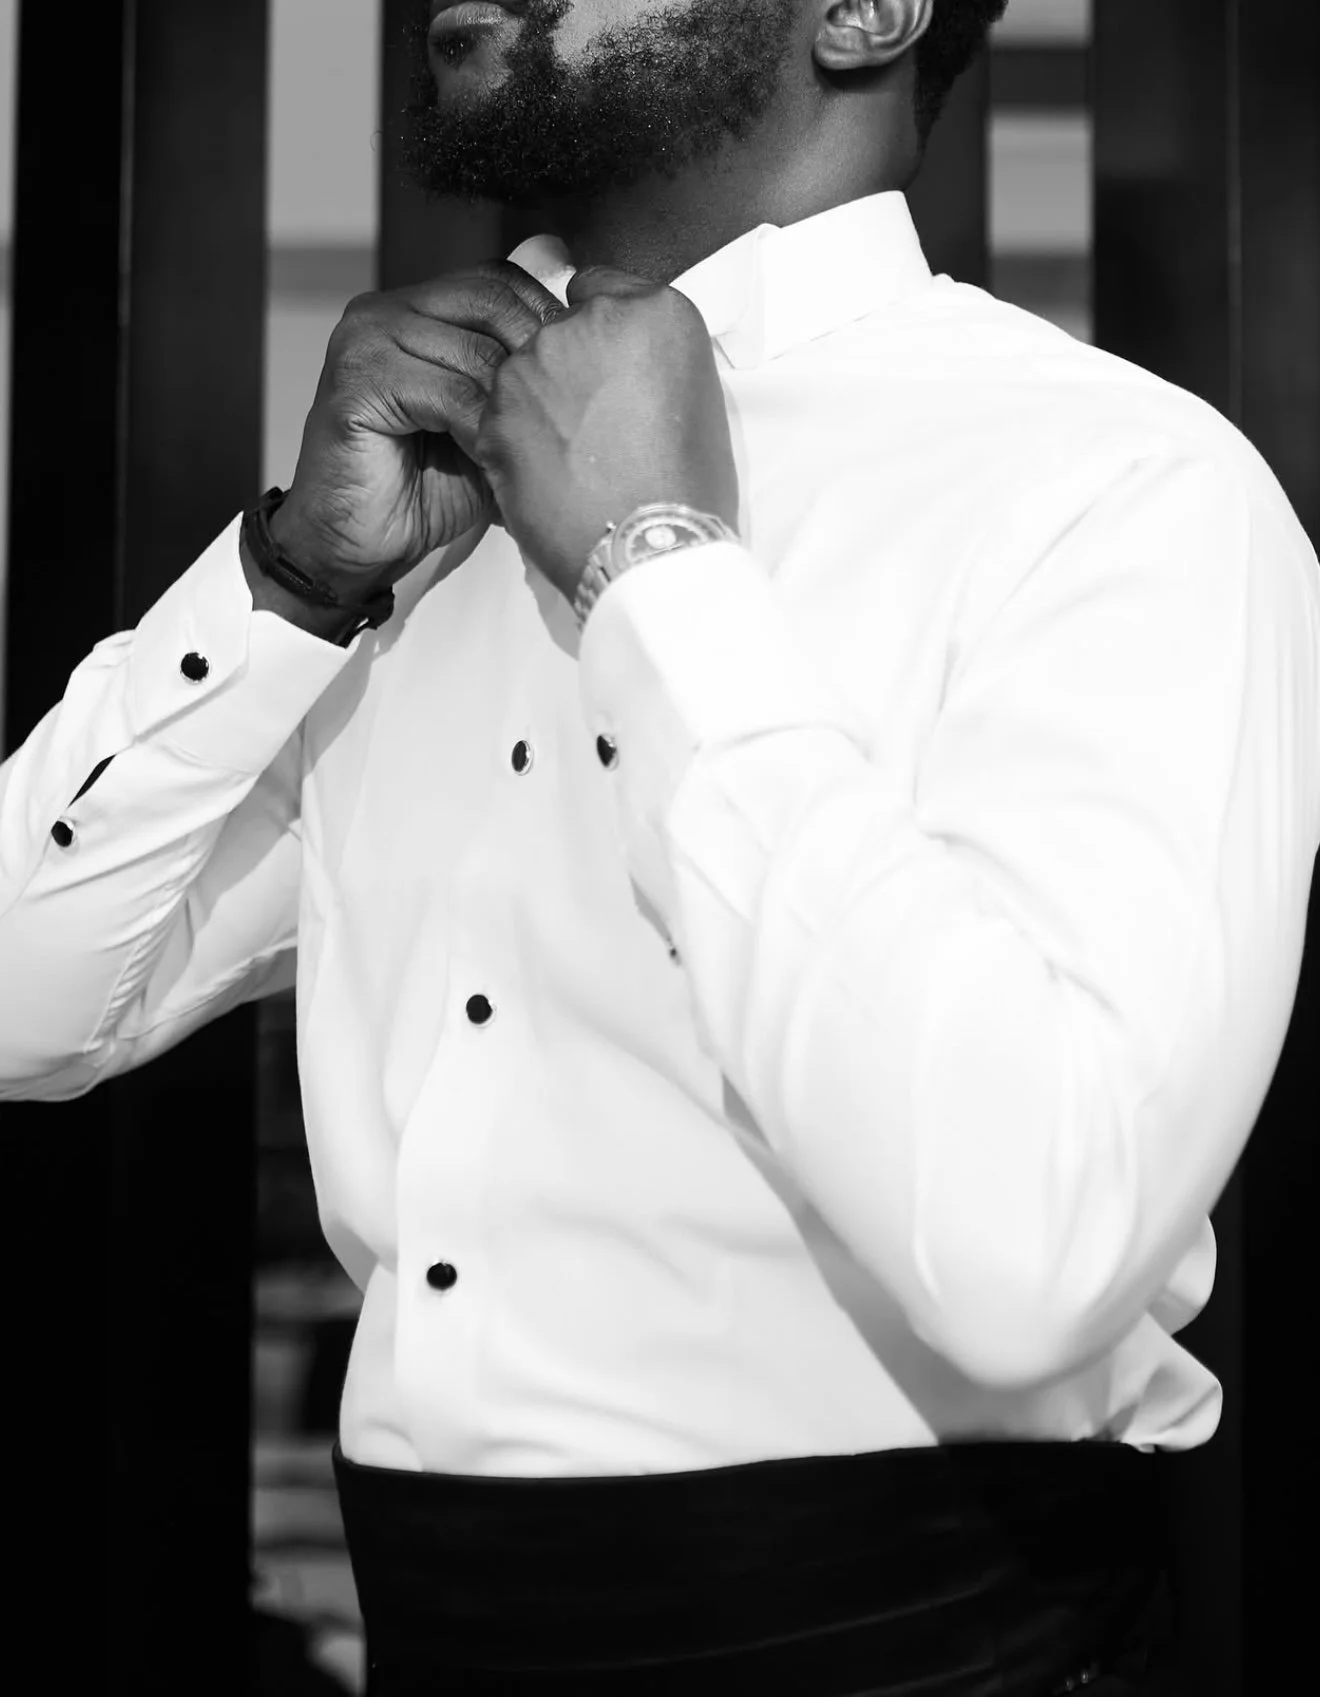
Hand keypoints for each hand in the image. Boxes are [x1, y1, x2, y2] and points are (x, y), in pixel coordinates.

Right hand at [271, 261, 565, 596]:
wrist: (358, 542)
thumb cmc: (425, 488)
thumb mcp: (490, 426)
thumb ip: (524, 386)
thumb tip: (594, 361)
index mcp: (417, 308)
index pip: (498, 280)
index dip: (545, 316)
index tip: (580, 367)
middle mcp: (387, 310)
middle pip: (490, 299)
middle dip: (537, 353)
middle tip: (561, 408)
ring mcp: (366, 339)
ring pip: (473, 349)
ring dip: (510, 401)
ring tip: (526, 442)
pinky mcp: (357, 381)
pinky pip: (443, 391)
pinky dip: (478, 427)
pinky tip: (490, 457)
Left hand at [471, 266, 739, 603]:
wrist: (651, 548)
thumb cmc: (689, 484)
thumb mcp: (696, 396)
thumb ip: (650, 358)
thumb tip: (620, 365)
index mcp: (653, 311)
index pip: (598, 291)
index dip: (598, 336)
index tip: (604, 369)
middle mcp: (588, 322)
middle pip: (554, 329)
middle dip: (564, 368)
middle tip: (589, 424)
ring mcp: (535, 365)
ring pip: (520, 372)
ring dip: (533, 405)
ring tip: (565, 458)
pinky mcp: (497, 413)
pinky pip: (495, 417)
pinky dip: (510, 443)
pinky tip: (542, 477)